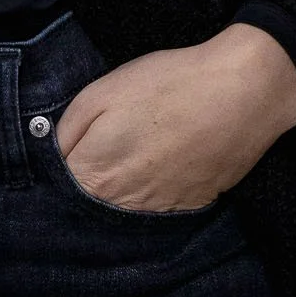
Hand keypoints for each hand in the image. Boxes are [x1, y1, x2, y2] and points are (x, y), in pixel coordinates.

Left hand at [55, 24, 295, 211]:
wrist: (243, 92)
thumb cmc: (168, 85)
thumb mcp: (100, 93)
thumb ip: (66, 132)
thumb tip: (52, 156)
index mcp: (95, 175)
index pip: (56, 192)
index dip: (57, 171)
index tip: (62, 156)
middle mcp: (123, 206)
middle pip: (87, 207)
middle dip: (84, 185)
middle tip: (100, 150)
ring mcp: (159, 211)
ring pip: (121, 211)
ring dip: (119, 191)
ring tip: (136, 152)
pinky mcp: (189, 208)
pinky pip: (156, 209)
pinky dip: (151, 191)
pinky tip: (161, 162)